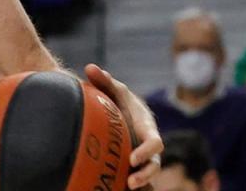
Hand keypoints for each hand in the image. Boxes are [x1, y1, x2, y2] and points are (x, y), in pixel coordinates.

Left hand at [86, 64, 162, 189]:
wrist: (116, 111)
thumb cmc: (116, 98)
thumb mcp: (112, 88)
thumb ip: (103, 79)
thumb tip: (90, 67)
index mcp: (146, 128)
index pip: (155, 143)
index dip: (147, 151)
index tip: (132, 158)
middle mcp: (147, 146)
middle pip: (154, 164)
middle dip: (146, 175)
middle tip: (131, 183)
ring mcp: (142, 157)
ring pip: (148, 175)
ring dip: (142, 184)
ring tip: (126, 188)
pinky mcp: (133, 165)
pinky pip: (138, 179)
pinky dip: (134, 186)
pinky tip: (119, 190)